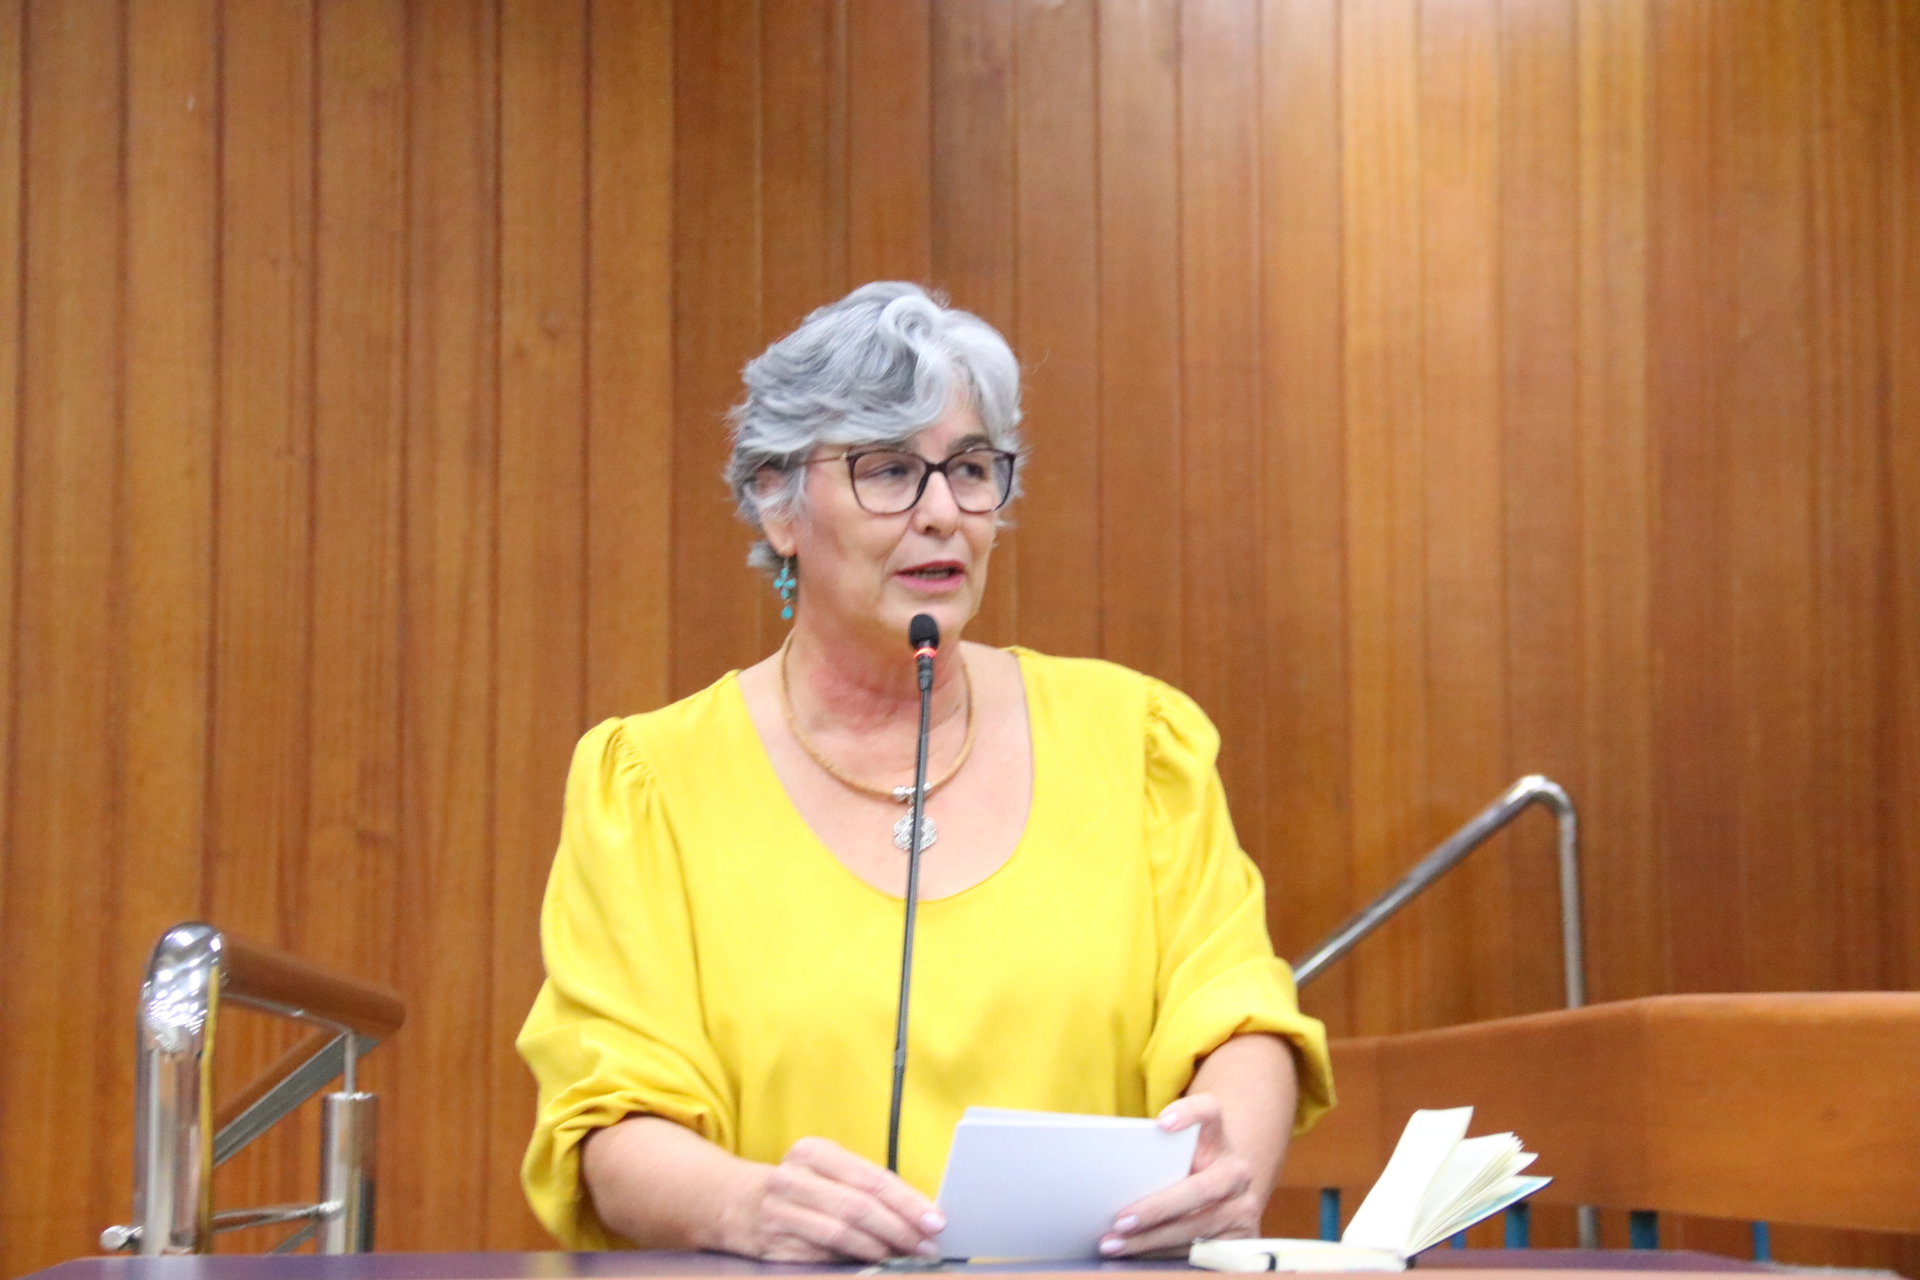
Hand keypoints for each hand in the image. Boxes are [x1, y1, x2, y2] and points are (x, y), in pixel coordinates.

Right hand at [721, 1135, 946, 1261]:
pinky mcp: (774, 1243)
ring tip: (905, 1256)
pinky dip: (852, 1261)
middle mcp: (794, 1178)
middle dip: (899, 1229)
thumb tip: (917, 1212)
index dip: (907, 1201)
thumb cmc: (797, 1186)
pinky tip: (873, 1263)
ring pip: (841, 1234)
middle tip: (926, 1245)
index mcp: (814, 1152)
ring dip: (880, 1249)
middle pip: (858, 1206)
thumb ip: (864, 1187)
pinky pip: (821, 1254)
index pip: (871, 1178)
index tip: (934, 1220)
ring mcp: (781, 1212)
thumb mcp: (825, 1172)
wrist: (734, 1202)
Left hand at [1098, 1094, 1263, 1256]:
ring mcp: (1243, 1207)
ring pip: (1199, 1227)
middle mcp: (1236, 1172)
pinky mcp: (1242, 1238)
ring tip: (1116, 1243)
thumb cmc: (1187, 1168)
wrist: (1228, 1194)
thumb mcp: (1179, 1156)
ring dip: (1153, 1239)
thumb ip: (1155, 1155)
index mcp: (1218, 1140)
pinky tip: (1137, 1254)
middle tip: (1121, 1220)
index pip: (1210, 1113)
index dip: (1189, 1114)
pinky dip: (1164, 1254)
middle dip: (1158, 1208)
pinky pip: (1201, 1251)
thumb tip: (1107, 1174)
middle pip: (1201, 1188)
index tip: (1161, 1123)